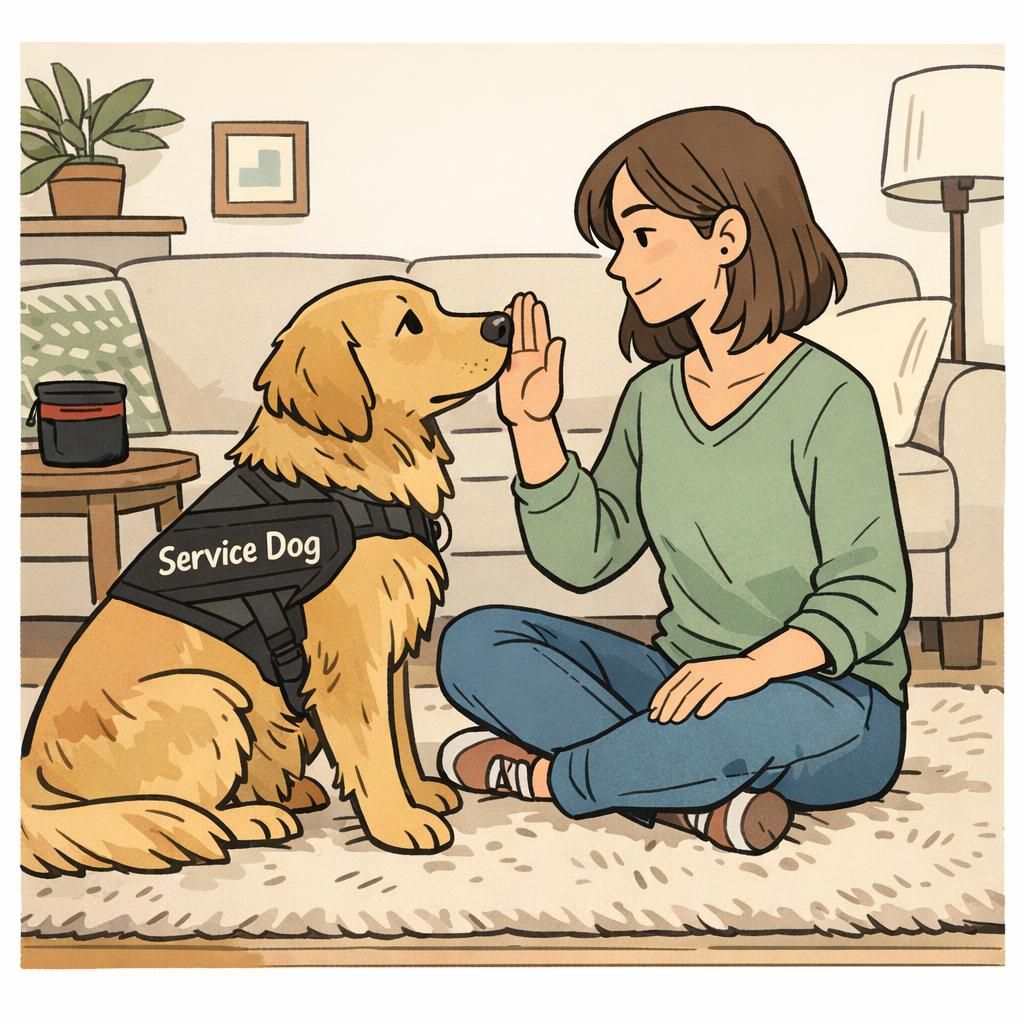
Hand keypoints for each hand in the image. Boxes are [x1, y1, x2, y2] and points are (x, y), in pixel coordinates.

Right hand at [497, 292, 565, 427]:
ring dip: (515, 322)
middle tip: (524, 296)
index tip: (535, 303)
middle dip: (525, 313)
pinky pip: (503, 350)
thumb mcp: (551, 381)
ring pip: (515, 338)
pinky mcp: (505, 371)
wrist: (527, 420)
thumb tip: (557, 340)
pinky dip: (502, 338)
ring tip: (514, 304)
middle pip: (526, 331)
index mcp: (542, 359)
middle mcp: (529, 358)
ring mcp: (517, 363)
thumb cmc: (542, 404)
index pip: (539, 334)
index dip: (537, 318)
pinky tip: (502, 327)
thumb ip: (554, 360)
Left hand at [648, 656, 770, 722]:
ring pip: (694, 696)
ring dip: (682, 709)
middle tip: (661, 721)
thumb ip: (688, 686)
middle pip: (679, 692)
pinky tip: (700, 715)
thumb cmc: (722, 674)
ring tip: (674, 721)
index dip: (660, 700)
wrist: (752, 666)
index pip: (670, 685)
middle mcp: (700, 671)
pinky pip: (715, 697)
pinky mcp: (728, 684)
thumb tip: (669, 705)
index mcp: (690, 668)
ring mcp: (714, 677)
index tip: (652, 713)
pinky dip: (706, 706)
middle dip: (667, 707)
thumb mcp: (702, 675)